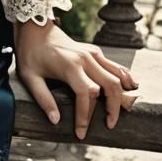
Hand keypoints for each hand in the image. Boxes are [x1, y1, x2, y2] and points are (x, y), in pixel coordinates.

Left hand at [13, 19, 139, 139]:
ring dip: (122, 96)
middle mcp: (85, 59)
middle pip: (109, 86)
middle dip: (112, 109)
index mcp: (69, 66)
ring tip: (122, 112)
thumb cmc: (30, 52)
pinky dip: (125, 77)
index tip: (80, 133)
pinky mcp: (94, 51)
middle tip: (108, 125)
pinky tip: (132, 87)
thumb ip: (43, 99)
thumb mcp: (30, 76)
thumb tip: (55, 121)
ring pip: (116, 76)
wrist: (34, 27)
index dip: (85, 116)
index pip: (87, 95)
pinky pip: (115, 66)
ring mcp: (92, 53)